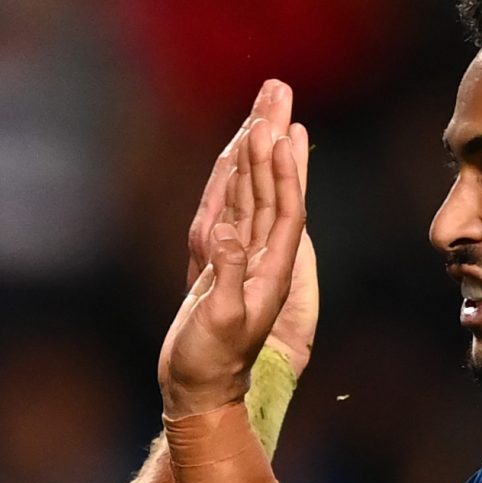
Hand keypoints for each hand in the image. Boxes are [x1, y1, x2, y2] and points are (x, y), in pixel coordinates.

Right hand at [160, 79, 310, 417]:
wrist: (197, 392)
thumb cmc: (210, 363)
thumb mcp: (223, 321)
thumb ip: (227, 275)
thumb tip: (225, 232)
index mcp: (271, 270)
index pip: (284, 208)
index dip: (284, 169)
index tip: (280, 129)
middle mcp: (260, 257)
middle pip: (272, 186)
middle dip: (274, 137)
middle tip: (279, 90)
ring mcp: (239, 257)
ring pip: (251, 191)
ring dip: (257, 149)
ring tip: (265, 108)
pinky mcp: (217, 262)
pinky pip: (226, 209)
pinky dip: (231, 180)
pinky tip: (236, 156)